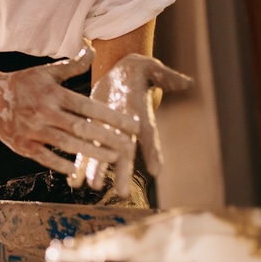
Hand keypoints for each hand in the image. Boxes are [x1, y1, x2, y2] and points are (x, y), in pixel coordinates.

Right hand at [0, 42, 140, 179]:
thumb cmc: (22, 83)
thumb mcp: (45, 72)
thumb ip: (71, 65)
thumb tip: (92, 49)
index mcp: (53, 93)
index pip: (88, 106)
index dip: (112, 117)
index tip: (133, 126)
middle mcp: (44, 112)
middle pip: (81, 127)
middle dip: (108, 138)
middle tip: (130, 147)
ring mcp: (32, 130)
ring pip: (67, 144)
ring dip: (91, 153)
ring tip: (113, 159)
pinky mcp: (22, 145)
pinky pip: (45, 157)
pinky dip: (62, 164)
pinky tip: (78, 171)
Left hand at [72, 54, 192, 195]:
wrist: (124, 73)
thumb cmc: (141, 71)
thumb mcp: (153, 69)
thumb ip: (166, 77)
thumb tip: (187, 83)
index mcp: (140, 115)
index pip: (149, 135)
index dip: (152, 152)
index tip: (155, 170)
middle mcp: (126, 129)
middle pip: (125, 152)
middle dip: (122, 171)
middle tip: (121, 193)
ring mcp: (109, 131)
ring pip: (103, 154)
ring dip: (97, 170)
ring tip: (92, 187)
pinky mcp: (93, 129)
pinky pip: (85, 149)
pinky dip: (80, 165)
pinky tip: (73, 181)